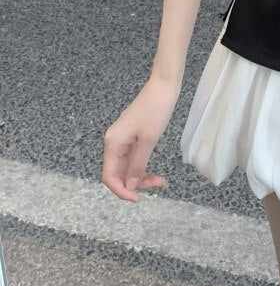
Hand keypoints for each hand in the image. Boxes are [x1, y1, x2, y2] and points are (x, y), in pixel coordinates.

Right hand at [102, 75, 180, 201]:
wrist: (164, 86)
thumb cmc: (156, 109)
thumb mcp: (149, 140)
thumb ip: (138, 164)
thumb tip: (129, 185)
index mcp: (113, 143)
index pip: (109, 176)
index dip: (121, 191)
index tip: (138, 199)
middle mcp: (114, 142)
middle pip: (118, 173)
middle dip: (136, 183)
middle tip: (158, 185)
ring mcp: (123, 139)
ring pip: (127, 167)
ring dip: (141, 176)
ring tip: (160, 180)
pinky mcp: (133, 135)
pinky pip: (134, 157)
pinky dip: (143, 165)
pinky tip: (154, 171)